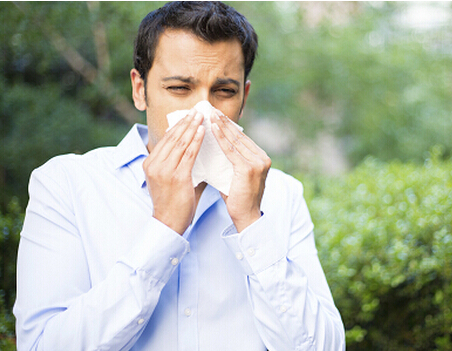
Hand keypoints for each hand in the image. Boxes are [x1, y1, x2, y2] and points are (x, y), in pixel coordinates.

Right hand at [142, 109, 204, 234]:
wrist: (168, 223)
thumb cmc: (172, 202)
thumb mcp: (167, 179)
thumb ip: (176, 163)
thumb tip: (192, 148)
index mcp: (150, 163)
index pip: (165, 139)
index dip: (178, 125)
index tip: (188, 115)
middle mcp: (154, 164)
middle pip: (172, 137)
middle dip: (185, 122)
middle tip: (196, 110)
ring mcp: (164, 170)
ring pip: (180, 143)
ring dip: (192, 127)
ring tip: (201, 116)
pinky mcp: (176, 177)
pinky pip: (189, 154)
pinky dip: (196, 141)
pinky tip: (202, 131)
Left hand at [211, 111, 270, 231]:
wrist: (246, 217)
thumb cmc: (238, 198)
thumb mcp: (235, 175)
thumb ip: (230, 161)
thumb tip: (214, 147)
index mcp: (261, 158)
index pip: (242, 138)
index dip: (229, 126)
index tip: (217, 116)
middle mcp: (262, 158)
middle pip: (239, 136)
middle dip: (224, 122)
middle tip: (211, 110)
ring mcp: (257, 163)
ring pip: (235, 141)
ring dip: (221, 126)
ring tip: (210, 115)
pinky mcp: (248, 168)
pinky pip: (231, 150)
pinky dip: (220, 139)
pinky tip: (212, 129)